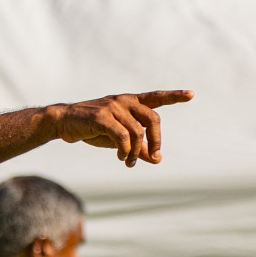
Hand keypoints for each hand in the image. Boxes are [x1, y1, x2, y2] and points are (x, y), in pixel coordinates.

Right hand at [48, 90, 194, 167]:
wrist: (64, 122)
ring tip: (129, 162)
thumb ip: (138, 146)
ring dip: (136, 152)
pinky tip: (122, 157)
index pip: (156, 97)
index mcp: (130, 102)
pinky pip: (122, 136)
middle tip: (153, 157)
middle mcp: (125, 101)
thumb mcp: (117, 137)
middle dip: (156, 141)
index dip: (174, 96)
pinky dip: (125, 150)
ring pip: (137, 133)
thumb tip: (156, 159)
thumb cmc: (92, 128)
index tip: (191, 94)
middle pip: (153, 120)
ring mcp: (113, 108)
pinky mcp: (102, 117)